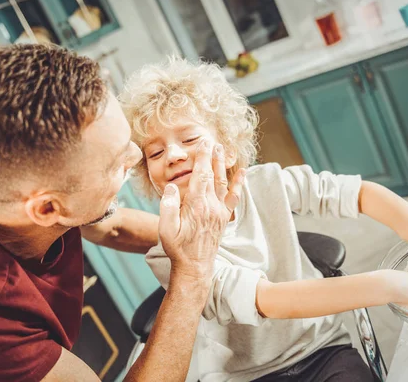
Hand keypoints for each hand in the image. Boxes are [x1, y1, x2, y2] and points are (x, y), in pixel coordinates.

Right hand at [158, 140, 244, 280]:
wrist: (195, 265)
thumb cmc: (178, 247)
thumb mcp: (165, 228)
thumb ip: (168, 206)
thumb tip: (172, 186)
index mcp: (196, 206)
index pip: (200, 176)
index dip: (202, 158)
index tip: (204, 144)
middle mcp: (211, 206)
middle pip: (213, 175)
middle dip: (213, 157)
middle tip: (213, 142)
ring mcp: (219, 211)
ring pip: (223, 183)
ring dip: (223, 165)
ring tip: (222, 150)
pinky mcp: (224, 217)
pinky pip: (233, 197)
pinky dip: (239, 184)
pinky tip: (242, 173)